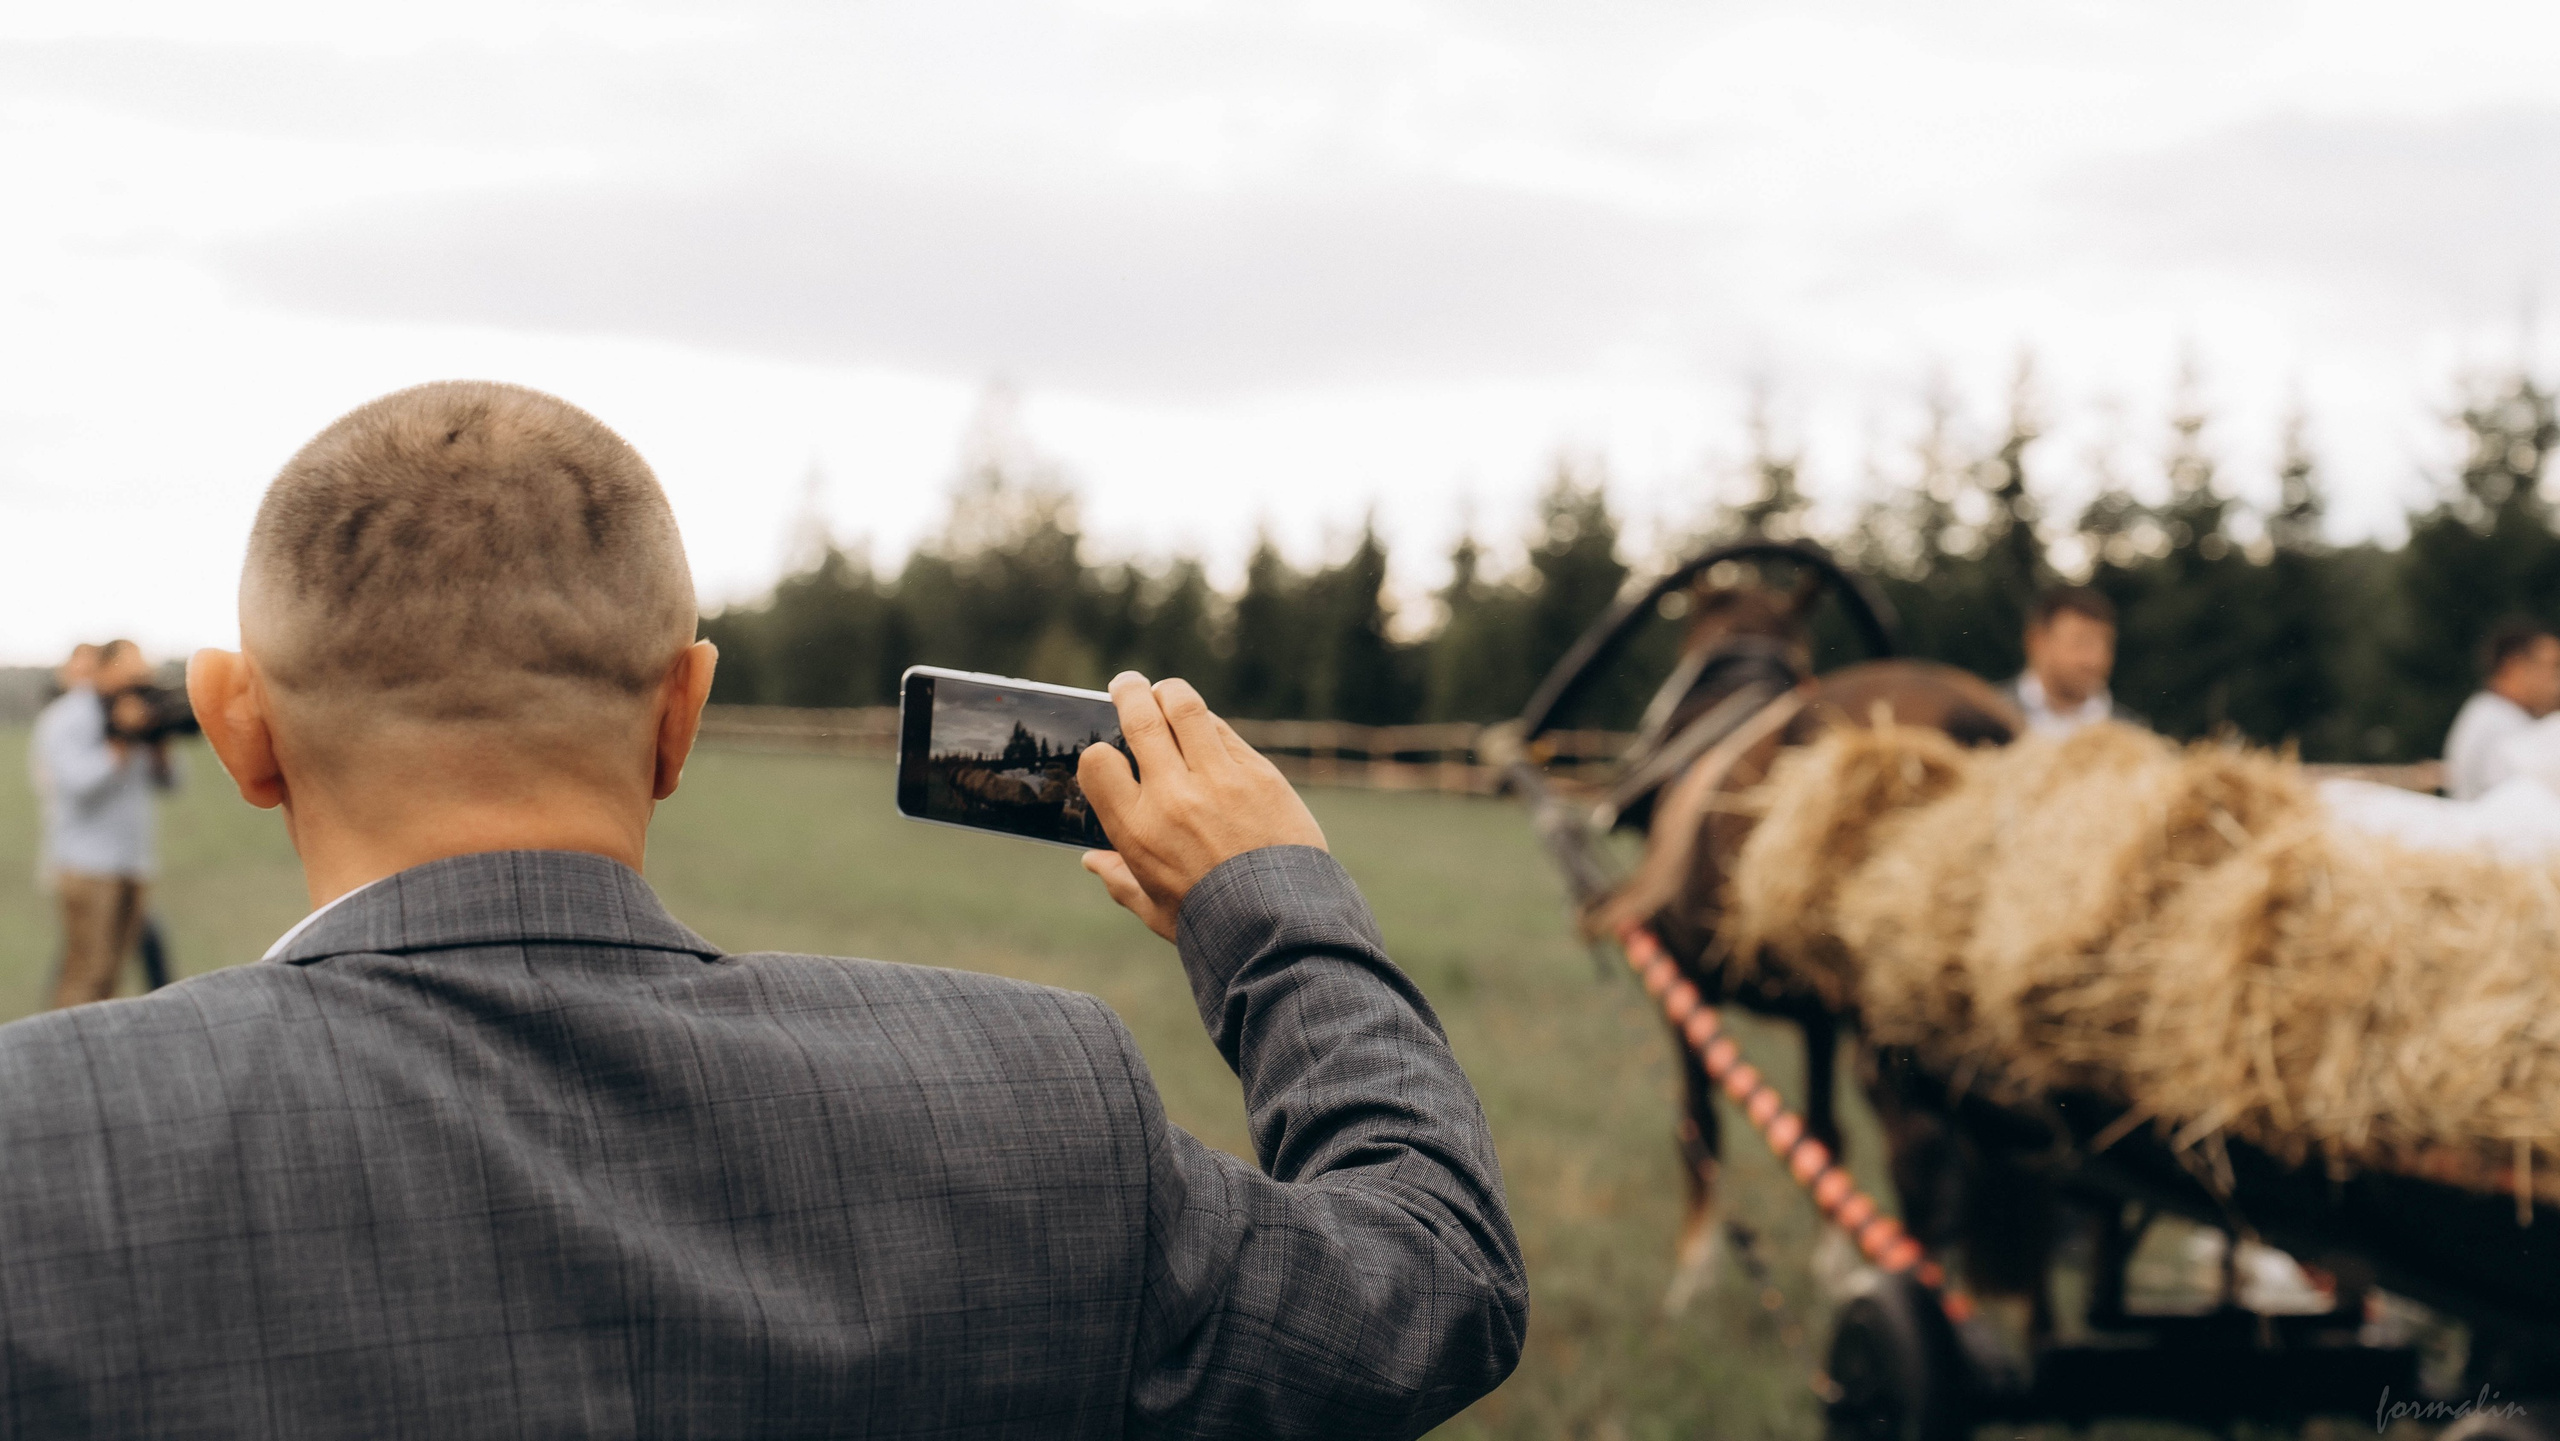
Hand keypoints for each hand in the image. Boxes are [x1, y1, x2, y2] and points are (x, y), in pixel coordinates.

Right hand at [1079, 672, 1326, 940]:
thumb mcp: (1154, 909)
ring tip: (1164, 691)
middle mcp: (1173, 796)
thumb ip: (1119, 880)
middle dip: (1128, 692)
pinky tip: (1205, 726)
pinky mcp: (1259, 774)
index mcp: (1137, 829)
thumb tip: (1091, 859)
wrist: (1283, 926)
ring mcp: (1219, 780)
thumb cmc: (1211, 922)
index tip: (1109, 754)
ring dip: (1169, 691)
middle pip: (1141, 718)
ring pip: (1186, 707)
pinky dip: (1209, 722)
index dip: (1100, 752)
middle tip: (1125, 684)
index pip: (1098, 761)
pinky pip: (1225, 731)